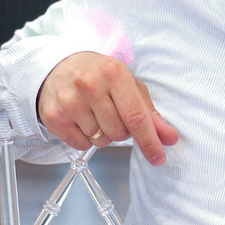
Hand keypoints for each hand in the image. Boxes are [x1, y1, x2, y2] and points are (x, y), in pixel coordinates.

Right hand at [36, 52, 179, 164]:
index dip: (149, 141)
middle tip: (112, 113)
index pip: (136, 117)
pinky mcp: (54, 117)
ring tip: (94, 114)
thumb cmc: (99, 76)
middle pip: (119, 133)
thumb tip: (169, 138)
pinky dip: (86, 139)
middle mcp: (90, 84)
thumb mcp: (128, 86)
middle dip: (121, 131)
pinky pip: (82, 145)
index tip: (158, 157)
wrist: (58, 68)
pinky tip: (81, 119)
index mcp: (114, 73)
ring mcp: (69, 101)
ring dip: (103, 135)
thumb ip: (150, 114)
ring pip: (101, 141)